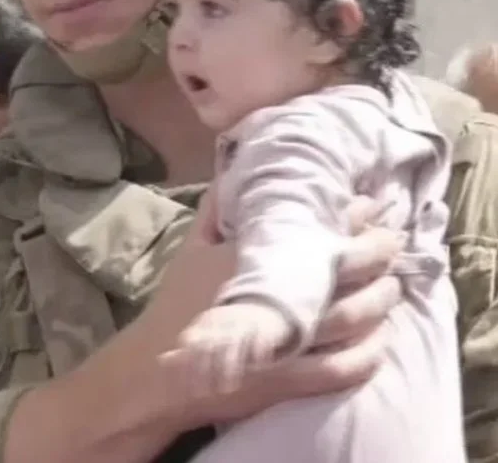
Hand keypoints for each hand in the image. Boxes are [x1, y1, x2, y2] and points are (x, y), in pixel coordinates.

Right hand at [152, 195, 401, 428]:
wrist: (162, 368)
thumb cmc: (176, 304)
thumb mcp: (192, 248)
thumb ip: (216, 210)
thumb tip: (233, 176)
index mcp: (252, 258)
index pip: (314, 229)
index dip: (352, 215)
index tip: (371, 204)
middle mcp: (276, 296)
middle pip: (346, 271)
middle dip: (378, 253)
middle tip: (394, 240)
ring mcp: (288, 342)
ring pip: (354, 318)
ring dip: (381, 300)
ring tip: (394, 286)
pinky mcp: (291, 381)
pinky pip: (346, 368)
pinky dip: (370, 354)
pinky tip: (381, 340)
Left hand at [177, 302, 291, 395]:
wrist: (259, 308)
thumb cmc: (227, 329)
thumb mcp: (205, 334)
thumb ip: (187, 349)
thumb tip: (162, 360)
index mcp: (204, 325)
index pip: (192, 344)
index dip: (188, 365)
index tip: (187, 388)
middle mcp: (220, 323)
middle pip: (210, 345)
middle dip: (206, 369)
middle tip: (204, 394)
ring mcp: (242, 323)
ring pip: (232, 344)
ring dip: (229, 366)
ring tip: (228, 390)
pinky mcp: (263, 327)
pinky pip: (258, 340)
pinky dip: (257, 354)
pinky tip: (256, 371)